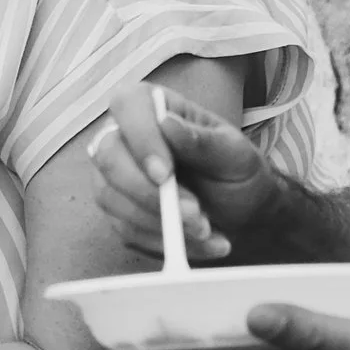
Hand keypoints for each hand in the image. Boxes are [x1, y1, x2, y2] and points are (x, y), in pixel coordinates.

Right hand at [90, 81, 280, 265]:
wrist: (241, 212)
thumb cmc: (236, 173)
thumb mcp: (235, 155)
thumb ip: (204, 141)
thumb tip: (168, 122)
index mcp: (152, 106)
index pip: (127, 107)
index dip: (141, 140)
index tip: (165, 175)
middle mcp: (123, 136)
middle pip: (108, 157)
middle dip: (149, 194)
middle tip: (193, 215)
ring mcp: (114, 175)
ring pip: (111, 198)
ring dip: (159, 223)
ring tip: (205, 231)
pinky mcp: (117, 211)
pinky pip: (125, 229)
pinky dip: (162, 242)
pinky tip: (196, 243)